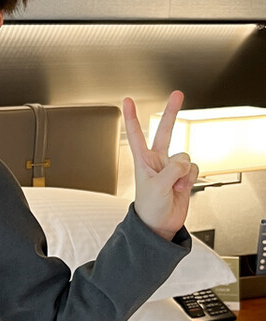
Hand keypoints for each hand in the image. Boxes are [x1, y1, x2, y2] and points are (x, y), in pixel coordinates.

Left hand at [124, 90, 198, 239]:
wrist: (160, 225)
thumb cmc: (150, 209)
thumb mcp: (157, 187)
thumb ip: (172, 170)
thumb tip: (184, 162)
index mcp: (143, 161)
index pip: (136, 134)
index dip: (131, 117)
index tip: (127, 101)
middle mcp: (157, 161)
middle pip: (165, 131)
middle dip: (171, 112)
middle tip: (177, 95)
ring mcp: (171, 168)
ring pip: (185, 156)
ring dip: (183, 172)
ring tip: (174, 186)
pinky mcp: (183, 176)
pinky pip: (193, 168)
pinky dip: (190, 178)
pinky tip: (182, 187)